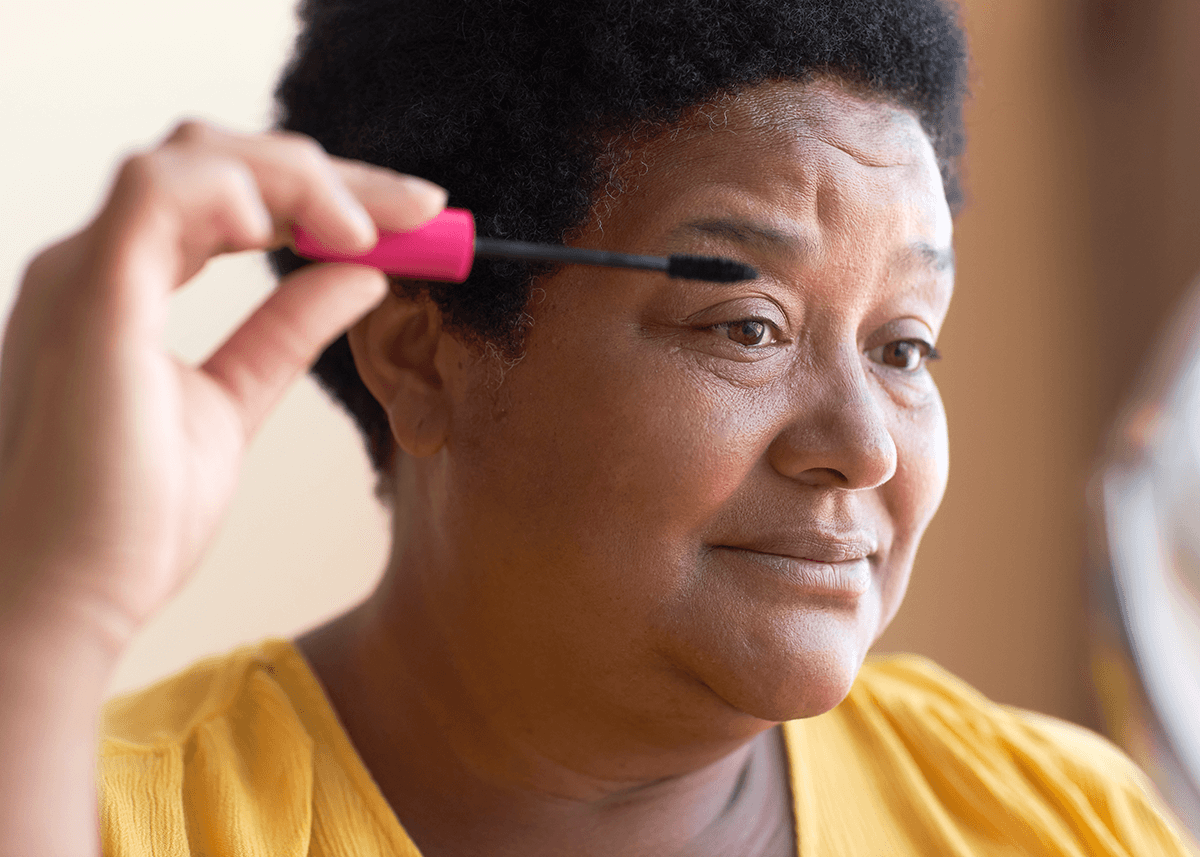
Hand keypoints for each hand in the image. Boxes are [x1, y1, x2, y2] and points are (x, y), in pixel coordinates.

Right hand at [0, 120, 445, 653]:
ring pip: (193, 156)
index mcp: (127, 286)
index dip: (327, 196)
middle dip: (333, 175)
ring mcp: (87, 273)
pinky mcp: (89, 297)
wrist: (64, 600)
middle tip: (422, 210)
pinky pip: (158, 192)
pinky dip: (239, 192)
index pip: (233, 199)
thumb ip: (287, 332)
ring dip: (298, 175)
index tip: (414, 221)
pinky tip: (305, 233)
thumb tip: (362, 275)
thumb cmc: (127, 520)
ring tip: (369, 229)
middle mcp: (100, 264)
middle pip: (222, 161)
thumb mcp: (234, 404)